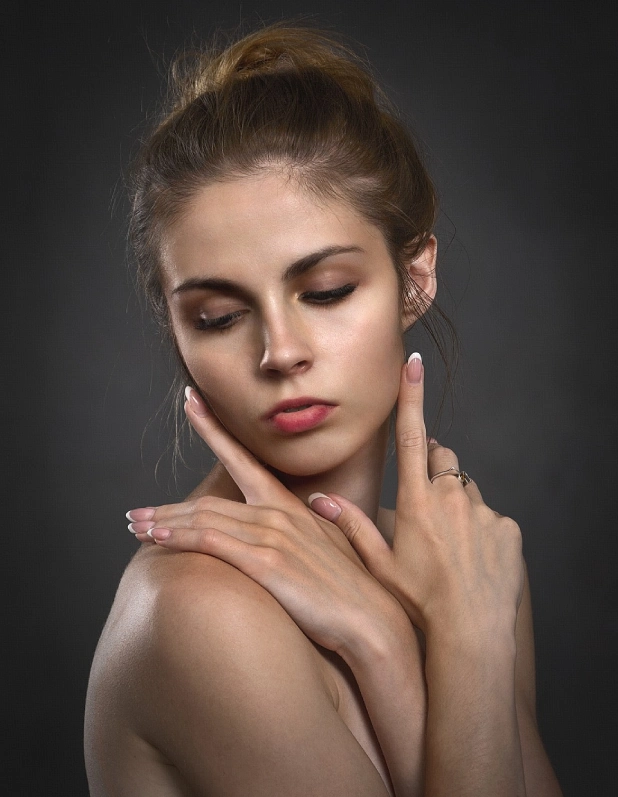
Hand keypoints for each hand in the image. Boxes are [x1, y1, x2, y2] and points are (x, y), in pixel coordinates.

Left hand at [127, 388, 406, 657]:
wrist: (372, 619)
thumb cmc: (355, 586)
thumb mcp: (340, 540)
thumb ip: (330, 515)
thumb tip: (320, 499)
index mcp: (291, 505)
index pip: (244, 459)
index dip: (213, 429)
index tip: (190, 401)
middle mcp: (278, 513)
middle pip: (208, 503)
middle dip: (168, 508)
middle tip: (136, 514)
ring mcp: (272, 536)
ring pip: (203, 520)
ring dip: (163, 524)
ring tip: (135, 529)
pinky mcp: (266, 563)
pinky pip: (211, 542)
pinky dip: (178, 538)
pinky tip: (155, 540)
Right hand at [309, 353, 524, 639]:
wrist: (470, 631)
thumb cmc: (419, 600)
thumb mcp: (379, 564)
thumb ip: (352, 525)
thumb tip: (319, 500)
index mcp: (417, 501)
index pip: (411, 436)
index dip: (411, 398)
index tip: (414, 364)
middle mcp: (451, 497)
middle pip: (443, 457)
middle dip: (434, 465)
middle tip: (426, 503)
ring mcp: (483, 511)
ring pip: (467, 488)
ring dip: (457, 502)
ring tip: (450, 543)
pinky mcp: (507, 527)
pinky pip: (492, 516)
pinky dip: (481, 528)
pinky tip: (472, 558)